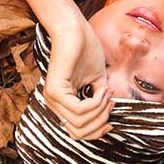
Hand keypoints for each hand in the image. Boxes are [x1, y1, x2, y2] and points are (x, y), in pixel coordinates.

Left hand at [42, 15, 113, 139]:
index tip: (111, 122)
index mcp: (62, 104)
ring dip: (100, 110)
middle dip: (101, 122)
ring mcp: (52, 98)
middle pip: (79, 133)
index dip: (96, 132)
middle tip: (110, 102)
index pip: (77, 133)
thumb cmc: (86, 50)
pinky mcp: (55, 90)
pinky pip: (79, 109)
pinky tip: (102, 89)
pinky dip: (95, 102)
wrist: (75, 30)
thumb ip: (99, 102)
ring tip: (107, 92)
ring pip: (80, 123)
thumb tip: (108, 120)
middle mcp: (54, 104)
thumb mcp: (97, 82)